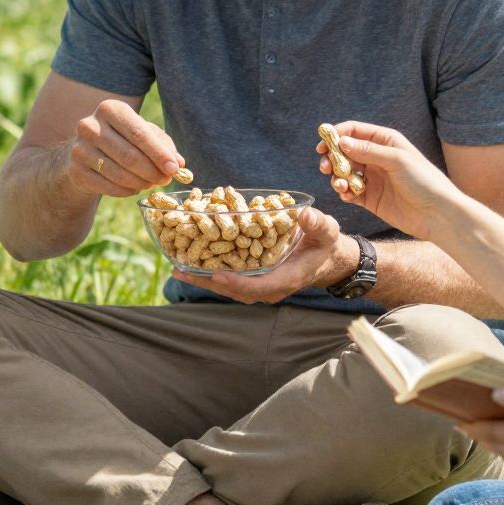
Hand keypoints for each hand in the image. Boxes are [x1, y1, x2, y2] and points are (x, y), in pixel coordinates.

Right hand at [67, 98, 188, 200]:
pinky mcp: (75, 170)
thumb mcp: (143, 134)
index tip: (174, 169)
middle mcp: (90, 125)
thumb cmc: (122, 139)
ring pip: (119, 174)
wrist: (85, 152)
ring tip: (150, 183)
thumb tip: (180, 164)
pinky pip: (108, 187)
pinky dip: (126, 191)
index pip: (139, 133)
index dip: (159, 154)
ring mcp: (79, 149)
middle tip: (165, 180)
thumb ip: (163, 145)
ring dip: (141, 183)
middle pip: (129, 156)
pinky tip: (134, 187)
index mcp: (110, 109)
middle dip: (152, 172)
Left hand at [174, 204, 351, 305]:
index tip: (215, 274)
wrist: (326, 256)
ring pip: (229, 286)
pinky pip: (230, 277)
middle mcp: (270, 286)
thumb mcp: (325, 230)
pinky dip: (211, 271)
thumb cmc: (325, 243)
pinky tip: (192, 259)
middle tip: (181, 270)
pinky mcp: (254, 277)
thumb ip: (317, 224)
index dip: (236, 283)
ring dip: (204, 278)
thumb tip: (304, 214)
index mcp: (287, 278)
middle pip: (235, 290)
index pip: (259, 287)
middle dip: (208, 282)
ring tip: (178, 266)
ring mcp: (261, 283)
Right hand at [318, 121, 462, 238]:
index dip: (336, 135)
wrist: (438, 214)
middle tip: (324, 167)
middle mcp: (377, 158)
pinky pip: (350, 192)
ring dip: (337, 177)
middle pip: (345, 152)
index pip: (355, 131)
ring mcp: (373, 178)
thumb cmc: (424, 181)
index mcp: (386, 142)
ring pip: (345, 172)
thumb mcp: (397, 160)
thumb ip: (368, 150)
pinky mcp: (371, 198)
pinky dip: (344, 192)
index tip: (322, 144)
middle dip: (332, 158)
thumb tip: (341, 141)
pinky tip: (346, 195)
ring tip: (339, 185)